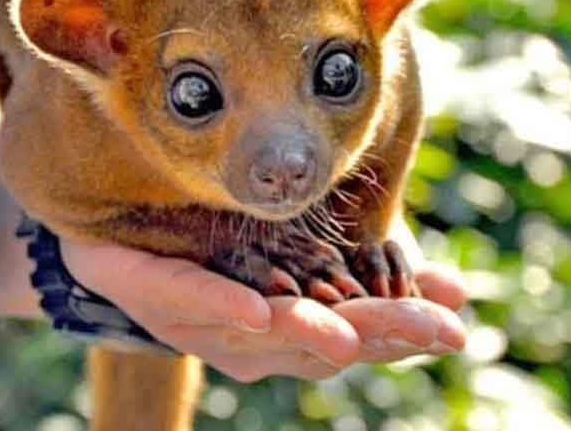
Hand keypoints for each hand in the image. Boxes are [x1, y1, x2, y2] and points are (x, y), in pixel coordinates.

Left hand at [62, 221, 466, 381]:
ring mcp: (201, 321)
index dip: (406, 332)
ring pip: (259, 333)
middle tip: (431, 329)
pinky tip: (257, 308)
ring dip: (304, 333)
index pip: (359, 335)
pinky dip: (223, 306)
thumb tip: (458, 292)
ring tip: (347, 332)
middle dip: (375, 334)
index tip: (454, 324)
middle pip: (318, 344)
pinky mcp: (152, 290)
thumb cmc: (218, 246)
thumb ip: (371, 269)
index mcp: (292, 328)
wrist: (112, 227)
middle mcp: (251, 337)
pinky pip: (190, 301)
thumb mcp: (306, 250)